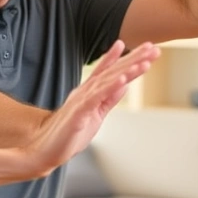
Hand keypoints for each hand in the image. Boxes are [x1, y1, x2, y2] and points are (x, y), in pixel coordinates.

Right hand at [25, 41, 158, 168]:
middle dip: (133, 59)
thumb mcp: (96, 114)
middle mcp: (85, 92)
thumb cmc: (69, 134)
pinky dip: (110, 88)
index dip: (127, 57)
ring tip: (144, 61)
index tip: (145, 47)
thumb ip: (109, 98)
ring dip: (126, 70)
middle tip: (153, 47)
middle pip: (112, 72)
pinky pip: (96, 98)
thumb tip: (125, 84)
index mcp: (89, 92)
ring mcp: (81, 101)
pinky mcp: (78, 114)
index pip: (110, 71)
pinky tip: (123, 80)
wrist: (44, 150)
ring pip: (107, 82)